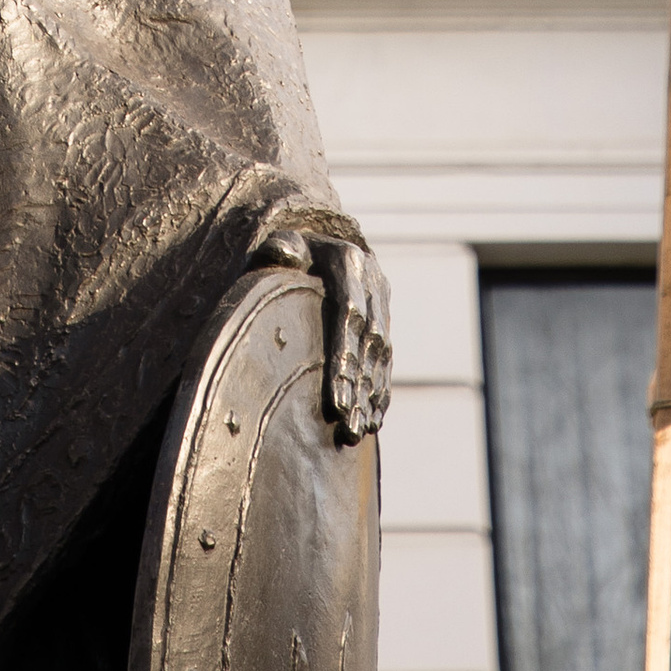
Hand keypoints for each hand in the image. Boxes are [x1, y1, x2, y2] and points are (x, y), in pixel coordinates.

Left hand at [255, 227, 392, 443]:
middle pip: (368, 343)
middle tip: (346, 426)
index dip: (345, 359)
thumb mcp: (286, 240)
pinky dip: (382, 390)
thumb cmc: (295, 247)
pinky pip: (387, 359)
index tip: (335, 402)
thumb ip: (283, 246)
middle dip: (358, 388)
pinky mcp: (385, 318)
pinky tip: (374, 419)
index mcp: (349, 264)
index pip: (350, 316)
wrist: (328, 239)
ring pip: (381, 355)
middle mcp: (373, 283)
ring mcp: (382, 302)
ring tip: (358, 431)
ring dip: (371, 395)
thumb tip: (284, 253)